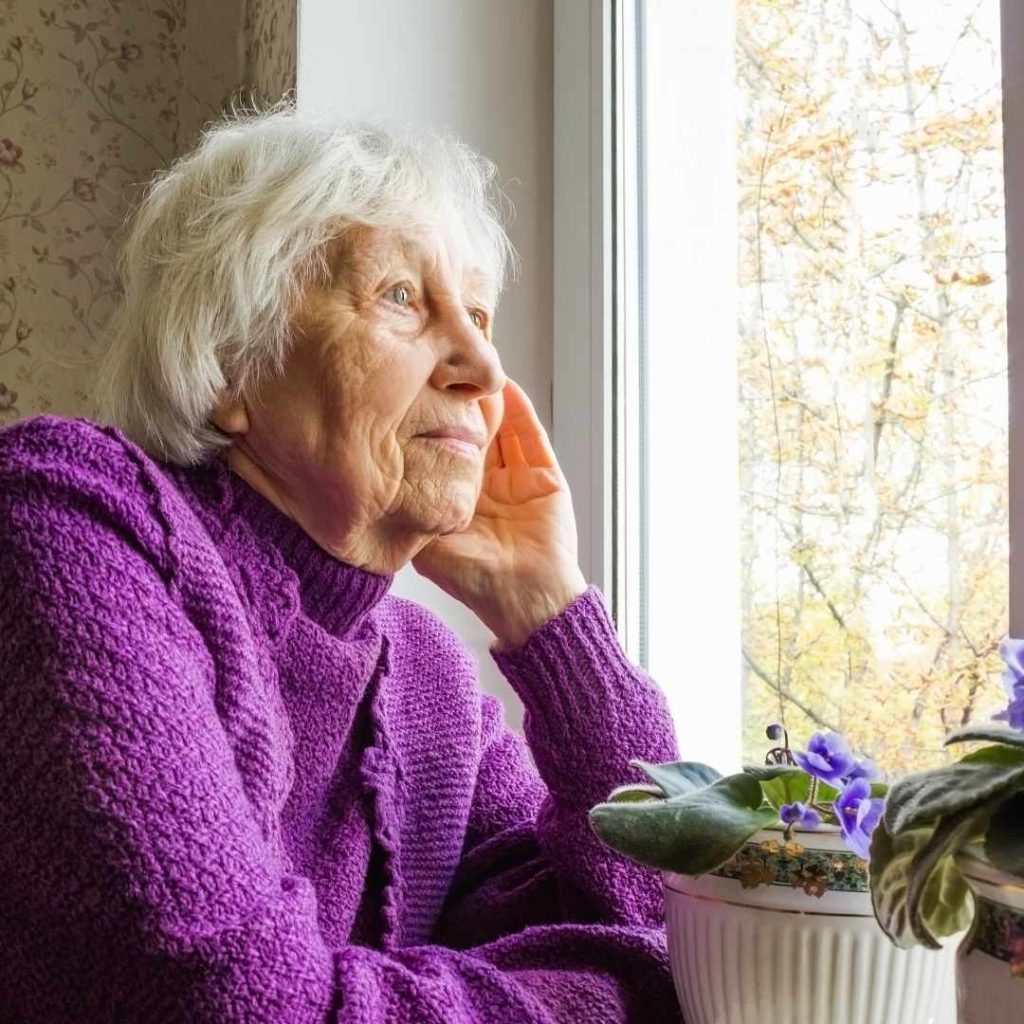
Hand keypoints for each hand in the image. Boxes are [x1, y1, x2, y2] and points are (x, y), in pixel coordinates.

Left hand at [411, 378, 587, 647]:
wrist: (526, 600)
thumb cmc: (475, 580)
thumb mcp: (428, 545)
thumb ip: (410, 515)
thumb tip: (378, 483)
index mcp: (458, 500)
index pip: (442, 452)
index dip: (431, 426)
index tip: (415, 397)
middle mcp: (486, 487)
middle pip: (472, 435)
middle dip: (459, 406)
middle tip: (444, 372)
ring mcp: (516, 479)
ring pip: (501, 430)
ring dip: (488, 402)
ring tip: (472, 372)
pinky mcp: (545, 478)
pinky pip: (531, 437)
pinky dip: (520, 411)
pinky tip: (506, 387)